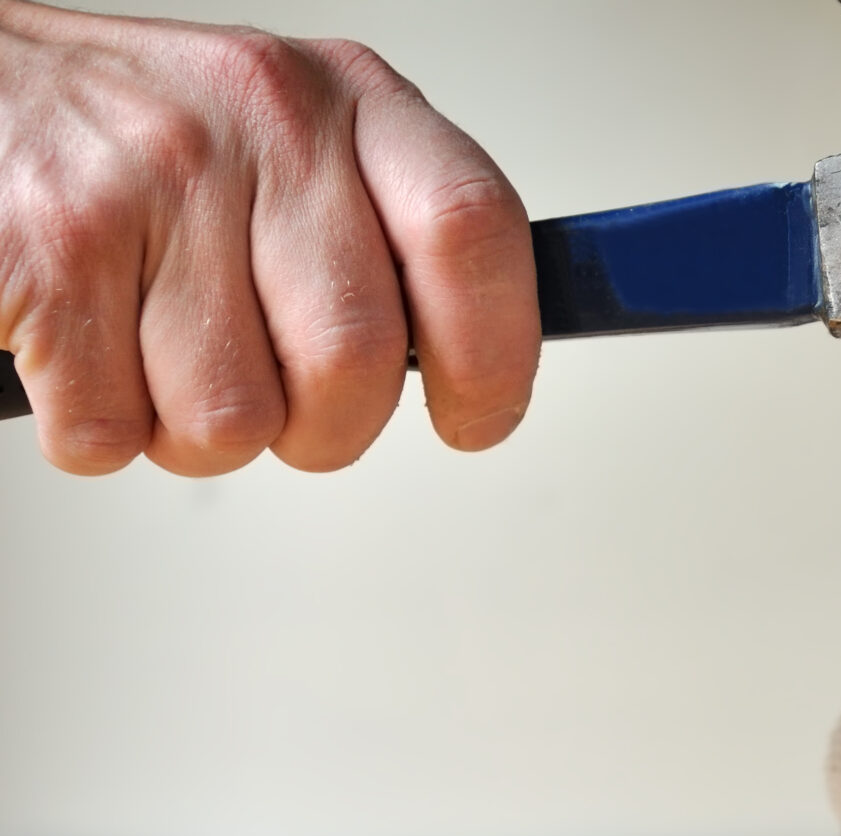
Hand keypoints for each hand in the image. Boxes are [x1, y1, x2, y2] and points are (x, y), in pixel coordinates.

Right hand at [0, 1, 538, 475]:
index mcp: (348, 99)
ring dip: (199, 434)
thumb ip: (390, 234)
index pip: (473, 231)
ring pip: (235, 418)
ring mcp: (151, 180)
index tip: (476, 418)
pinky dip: (99, 430)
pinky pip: (114, 429)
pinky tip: (87, 354)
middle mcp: (262, 124)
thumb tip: (475, 358)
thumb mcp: (297, 142)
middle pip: (357, 360)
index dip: (495, 355)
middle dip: (325, 431)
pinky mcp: (49, 249)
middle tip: (288, 411)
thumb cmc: (143, 138)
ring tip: (162, 358)